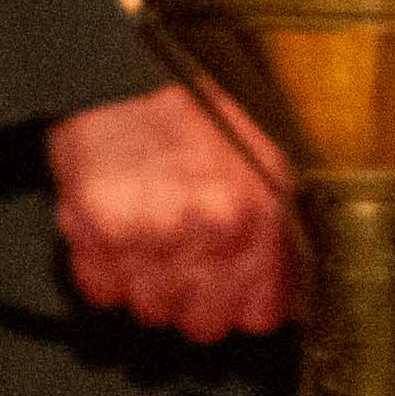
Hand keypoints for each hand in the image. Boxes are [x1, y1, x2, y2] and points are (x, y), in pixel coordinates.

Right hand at [50, 85, 296, 341]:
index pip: (258, 315)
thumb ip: (280, 235)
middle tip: (182, 260)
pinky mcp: (98, 227)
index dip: (240, 303)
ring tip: (147, 239)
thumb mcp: (266, 164)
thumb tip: (296, 300)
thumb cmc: (196, 114)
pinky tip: (115, 235)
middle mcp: (210, 229)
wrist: (124, 72)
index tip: (229, 289)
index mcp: (259, 214)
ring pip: (151, 311)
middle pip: (203, 323)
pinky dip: (102, 272)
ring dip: (147, 285)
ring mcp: (152, 233)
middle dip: (194, 298)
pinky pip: (101, 290)